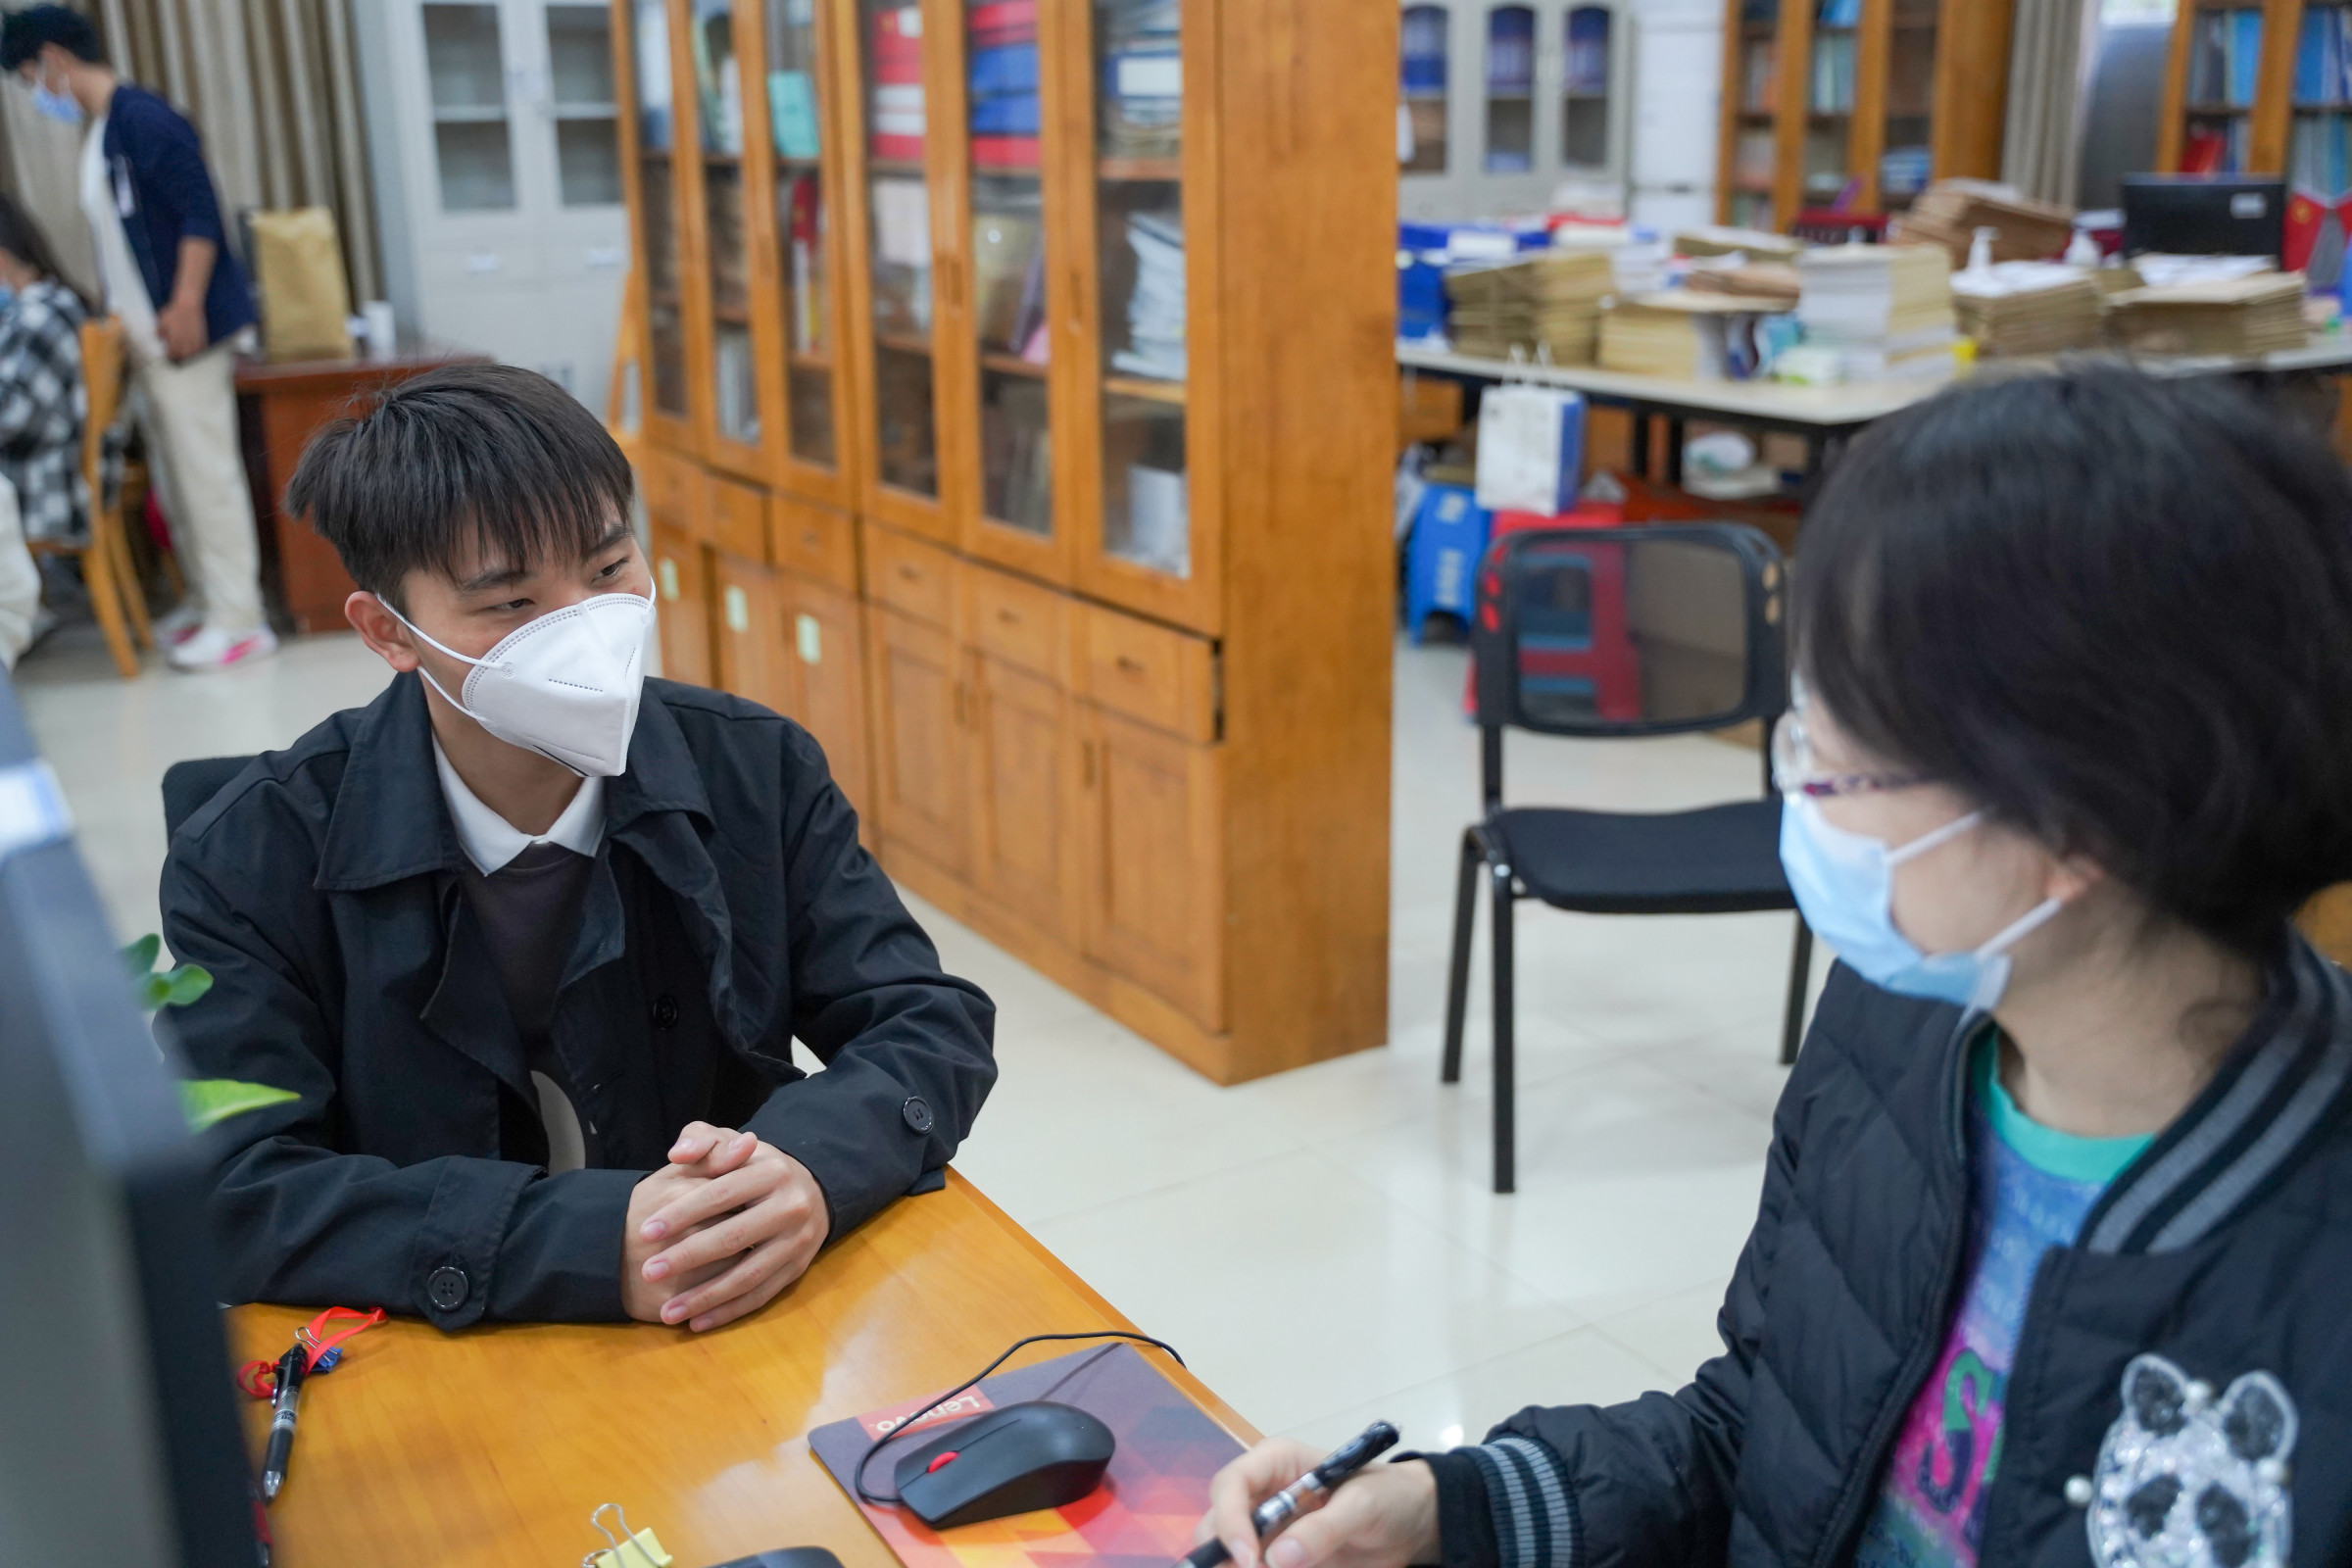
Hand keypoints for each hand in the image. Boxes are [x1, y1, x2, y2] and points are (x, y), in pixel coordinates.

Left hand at [157, 294, 206, 360]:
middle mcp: (185, 342)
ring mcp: (195, 340)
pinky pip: (201, 349)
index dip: (169, 357)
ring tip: (186, 356)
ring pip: (193, 355)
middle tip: (177, 359)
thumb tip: (158, 339)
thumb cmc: (174, 312)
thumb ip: (159, 331)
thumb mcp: (162, 320)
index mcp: (174, 339)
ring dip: (189, 357)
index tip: (168, 357)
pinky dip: (198, 352)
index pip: (172, 354)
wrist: (189, 305)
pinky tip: (195, 351)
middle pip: (183, 357)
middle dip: (180, 359)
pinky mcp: (202, 337)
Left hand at [633, 1121, 831, 1331]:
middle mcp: (791, 1207)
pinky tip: (697, 1323)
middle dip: (688, 1257)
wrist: (810, 1190)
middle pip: (734, 1237)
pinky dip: (729, 1312)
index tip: (645, 1231)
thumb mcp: (732, 1143)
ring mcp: (798, 1242)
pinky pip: (761, 1296)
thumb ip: (701, 1140)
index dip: (683, 1212)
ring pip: (749, 1275)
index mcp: (772, 1171)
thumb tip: (677, 1154)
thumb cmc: (754, 1167)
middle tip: (649, 1271)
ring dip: (706, 1297)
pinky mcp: (798, 1269)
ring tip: (668, 1312)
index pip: (722, 1193)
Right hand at [1196, 1441, 1439, 1567]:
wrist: (1412, 1525)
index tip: (1249, 1558)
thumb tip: (1278, 1558)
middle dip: (1222, 1555)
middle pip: (1216, 1523)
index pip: (1231, 1485)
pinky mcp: (1277, 1560)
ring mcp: (1267, 1532)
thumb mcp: (1363, 1505)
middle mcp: (1261, 1496)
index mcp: (1275, 1464)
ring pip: (1227, 1556)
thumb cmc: (1388, 1497)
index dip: (1229, 1520)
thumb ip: (1325, 1528)